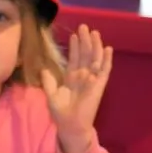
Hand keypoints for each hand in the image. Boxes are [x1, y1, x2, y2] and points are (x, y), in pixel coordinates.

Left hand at [41, 24, 111, 152]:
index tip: (73, 35)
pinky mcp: (99, 85)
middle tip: (84, 26)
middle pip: (85, 55)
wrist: (70, 126)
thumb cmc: (61, 113)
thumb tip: (44, 69)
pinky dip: (106, 60)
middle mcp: (83, 76)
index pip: (74, 59)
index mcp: (72, 78)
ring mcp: (92, 79)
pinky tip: (107, 48)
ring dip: (95, 45)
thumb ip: (49, 81)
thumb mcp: (51, 95)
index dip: (74, 47)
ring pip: (95, 59)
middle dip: (85, 41)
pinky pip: (104, 70)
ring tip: (94, 32)